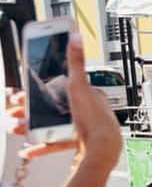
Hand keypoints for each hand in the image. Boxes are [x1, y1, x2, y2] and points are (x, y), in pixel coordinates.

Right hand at [6, 33, 121, 162]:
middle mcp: (88, 110)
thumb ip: (76, 62)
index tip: (23, 91)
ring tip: (16, 127)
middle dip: (30, 109)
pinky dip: (42, 145)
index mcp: (89, 95)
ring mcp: (84, 127)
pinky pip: (56, 143)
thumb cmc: (94, 118)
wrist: (102, 149)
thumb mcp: (80, 85)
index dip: (40, 88)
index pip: (61, 87)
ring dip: (31, 126)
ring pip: (52, 125)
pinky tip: (30, 147)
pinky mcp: (79, 143)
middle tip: (15, 110)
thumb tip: (75, 37)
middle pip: (53, 107)